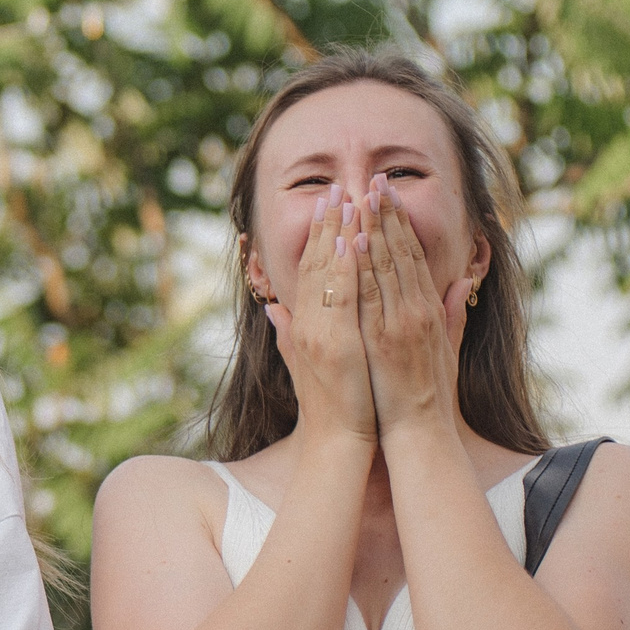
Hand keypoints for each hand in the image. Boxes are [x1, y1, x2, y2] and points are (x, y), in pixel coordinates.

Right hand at [263, 182, 374, 445]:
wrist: (338, 442)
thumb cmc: (330, 406)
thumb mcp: (304, 364)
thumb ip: (288, 334)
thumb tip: (273, 307)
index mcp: (302, 326)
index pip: (309, 272)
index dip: (317, 237)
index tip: (326, 204)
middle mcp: (306, 324)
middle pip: (316, 265)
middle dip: (327, 224)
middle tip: (336, 187)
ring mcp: (320, 333)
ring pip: (329, 273)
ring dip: (339, 234)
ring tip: (348, 199)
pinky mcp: (337, 344)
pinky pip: (345, 297)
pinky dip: (349, 267)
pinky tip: (356, 239)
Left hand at [356, 175, 473, 432]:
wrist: (419, 432)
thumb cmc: (431, 395)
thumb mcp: (447, 348)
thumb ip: (452, 315)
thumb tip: (460, 283)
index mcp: (429, 310)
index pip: (413, 256)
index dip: (401, 223)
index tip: (388, 194)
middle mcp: (417, 311)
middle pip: (401, 253)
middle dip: (387, 215)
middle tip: (375, 180)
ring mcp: (401, 323)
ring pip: (386, 267)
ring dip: (374, 230)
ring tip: (361, 197)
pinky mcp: (385, 339)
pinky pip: (372, 295)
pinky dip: (365, 267)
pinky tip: (356, 241)